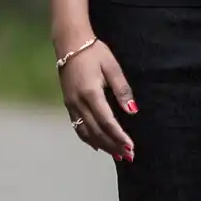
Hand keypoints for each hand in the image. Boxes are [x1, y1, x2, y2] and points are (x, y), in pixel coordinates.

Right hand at [60, 39, 137, 160]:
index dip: (119, 136)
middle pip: (97, 131)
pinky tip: (97, 146)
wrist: (69, 44)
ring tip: (116, 155)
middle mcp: (78, 102)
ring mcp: (71, 104)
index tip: (131, 147)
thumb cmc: (94, 52)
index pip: (107, 122)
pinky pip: (77, 127)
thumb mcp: (112, 67)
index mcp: (91, 93)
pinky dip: (88, 139)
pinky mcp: (68, 104)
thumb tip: (132, 111)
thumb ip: (122, 90)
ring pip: (86, 132)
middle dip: (113, 145)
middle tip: (128, 156)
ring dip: (101, 145)